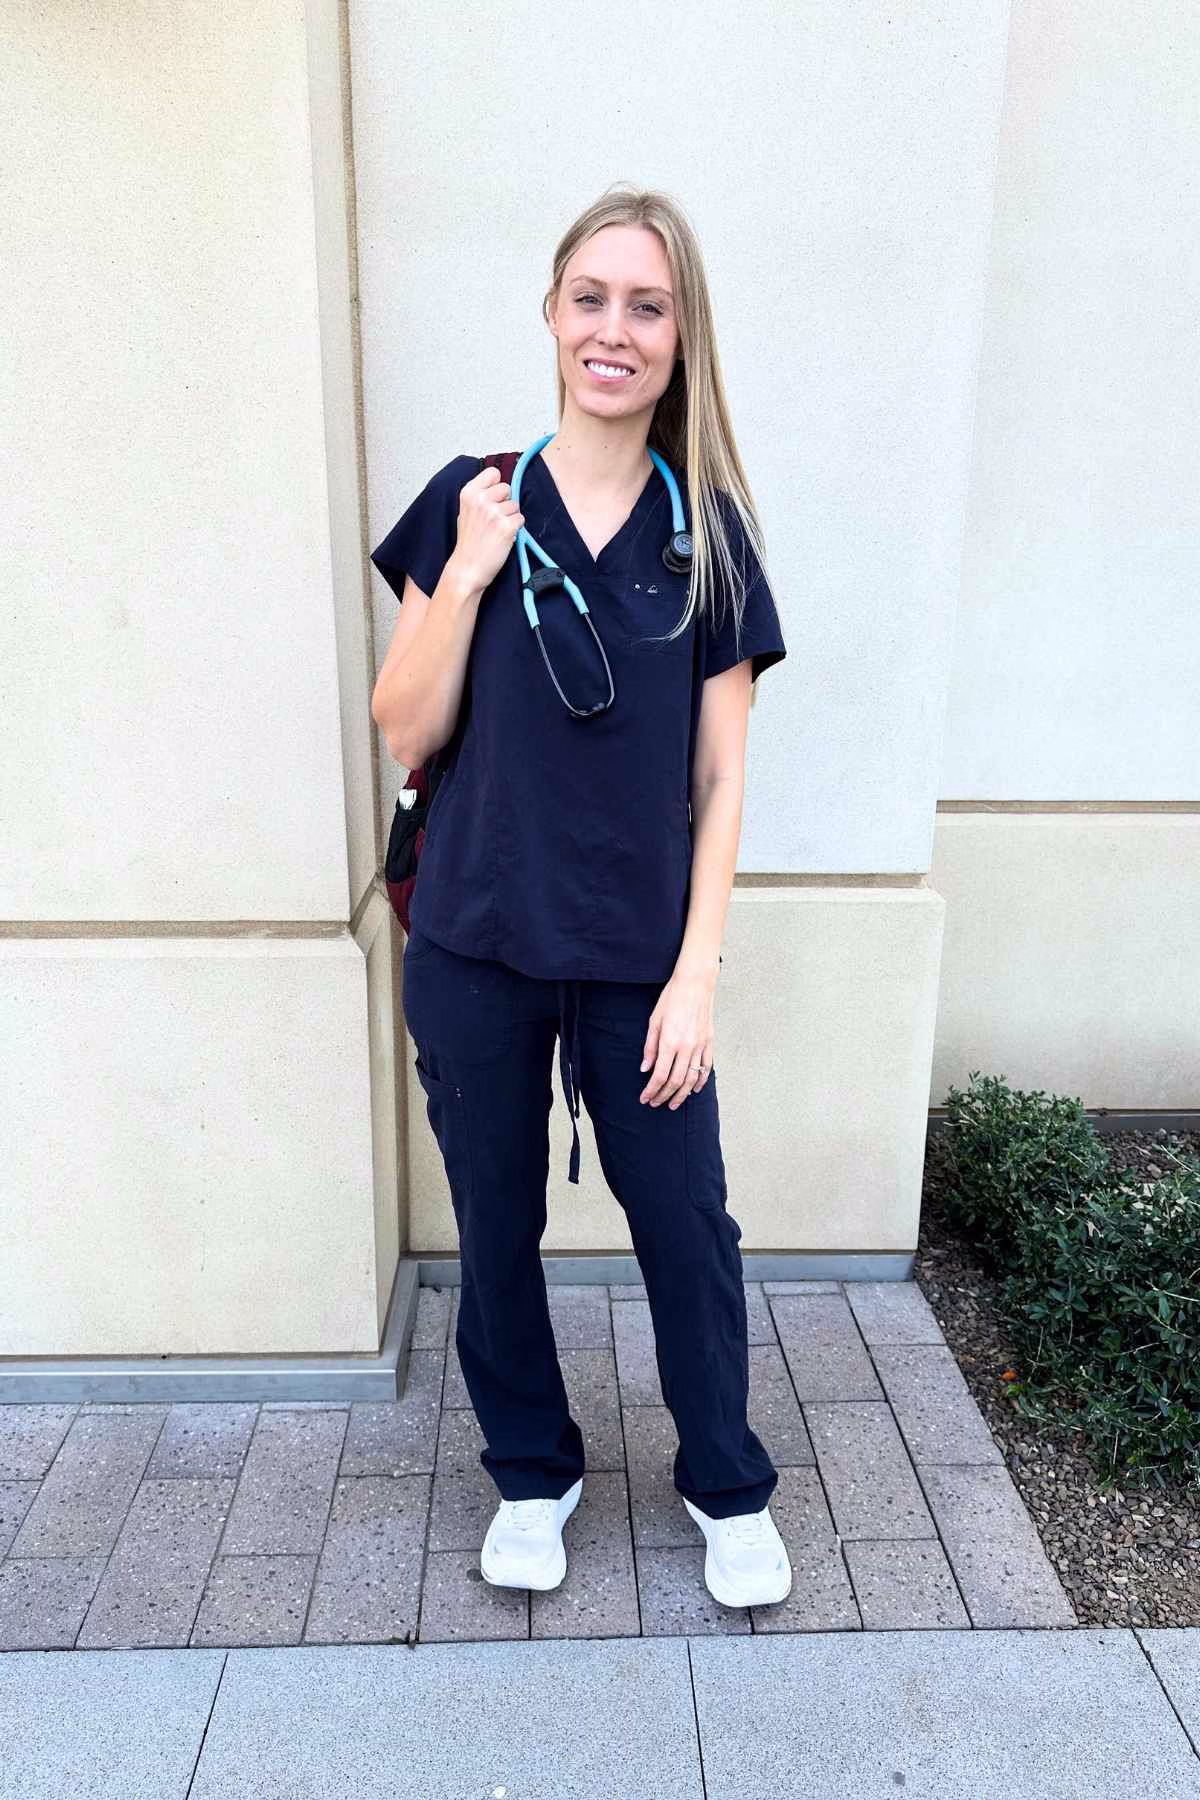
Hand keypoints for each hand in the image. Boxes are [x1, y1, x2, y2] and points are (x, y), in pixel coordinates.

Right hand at [450, 465, 523, 591]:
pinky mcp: (506, 527)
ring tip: (497, 531)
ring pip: (515, 505)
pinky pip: (520, 519)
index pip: (493, 473)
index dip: (497, 485)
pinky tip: (503, 538)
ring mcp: (493, 513)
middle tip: (495, 519)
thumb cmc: (468, 544)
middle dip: (505, 502)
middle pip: (507, 488)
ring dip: (510, 518)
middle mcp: (480, 500)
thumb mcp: (465, 512)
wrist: (467, 569)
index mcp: (469, 493)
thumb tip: (498, 486)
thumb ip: (480, 497)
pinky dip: (515, 529)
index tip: (494, 498)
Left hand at [639, 967, 715, 1107]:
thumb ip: (650, 1047)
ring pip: (692, 1079)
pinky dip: (701, 1082)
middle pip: (675, 1081)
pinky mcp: (709, 1042)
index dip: (651, 1091)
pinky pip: (706, 1068)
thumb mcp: (654, 1021)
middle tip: (656, 1104)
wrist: (695, 984)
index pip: (659, 1075)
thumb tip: (645, 1068)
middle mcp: (686, 1047)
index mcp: (669, 1042)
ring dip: (681, 1094)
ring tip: (673, 1103)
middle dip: (664, 1096)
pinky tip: (694, 1090)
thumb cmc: (671, 999)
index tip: (645, 1098)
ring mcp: (700, 1046)